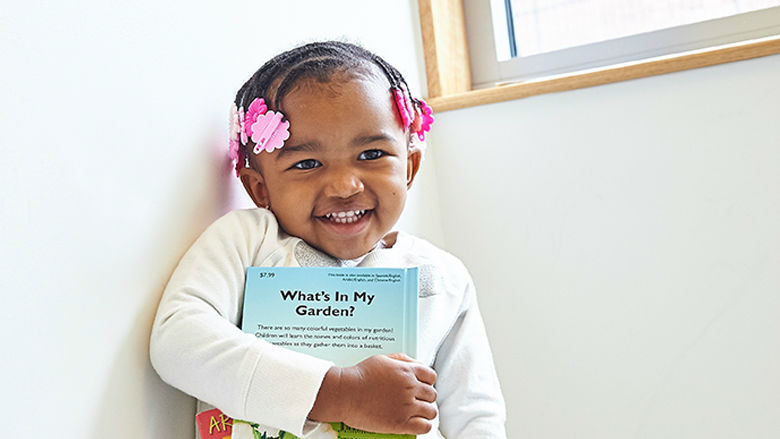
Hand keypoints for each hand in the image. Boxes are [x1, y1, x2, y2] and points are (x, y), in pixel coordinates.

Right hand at [309, 354, 437, 434]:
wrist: (345, 393)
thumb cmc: (360, 376)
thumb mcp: (382, 359)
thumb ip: (401, 360)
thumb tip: (415, 365)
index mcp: (407, 371)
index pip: (431, 376)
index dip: (427, 382)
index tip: (421, 386)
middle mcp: (410, 388)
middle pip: (432, 394)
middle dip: (425, 397)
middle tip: (416, 400)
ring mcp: (406, 406)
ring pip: (431, 412)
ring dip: (425, 412)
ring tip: (417, 413)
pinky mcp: (400, 423)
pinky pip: (425, 427)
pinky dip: (423, 425)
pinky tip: (416, 423)